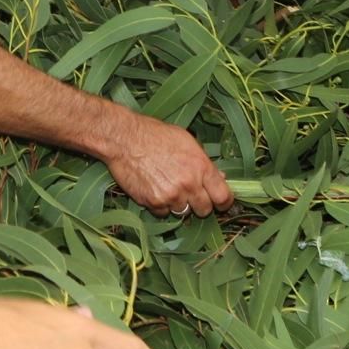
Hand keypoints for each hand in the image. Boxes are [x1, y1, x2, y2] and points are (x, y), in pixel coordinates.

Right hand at [103, 112, 233, 217]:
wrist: (124, 139)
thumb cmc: (155, 135)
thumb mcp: (186, 141)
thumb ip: (204, 162)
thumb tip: (219, 178)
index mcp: (201, 167)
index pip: (223, 196)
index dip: (224, 202)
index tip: (220, 203)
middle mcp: (189, 184)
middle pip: (205, 210)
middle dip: (200, 204)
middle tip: (190, 193)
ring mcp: (171, 196)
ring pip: (184, 212)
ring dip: (179, 204)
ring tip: (167, 186)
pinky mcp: (153, 202)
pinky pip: (164, 213)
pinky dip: (161, 205)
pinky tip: (154, 189)